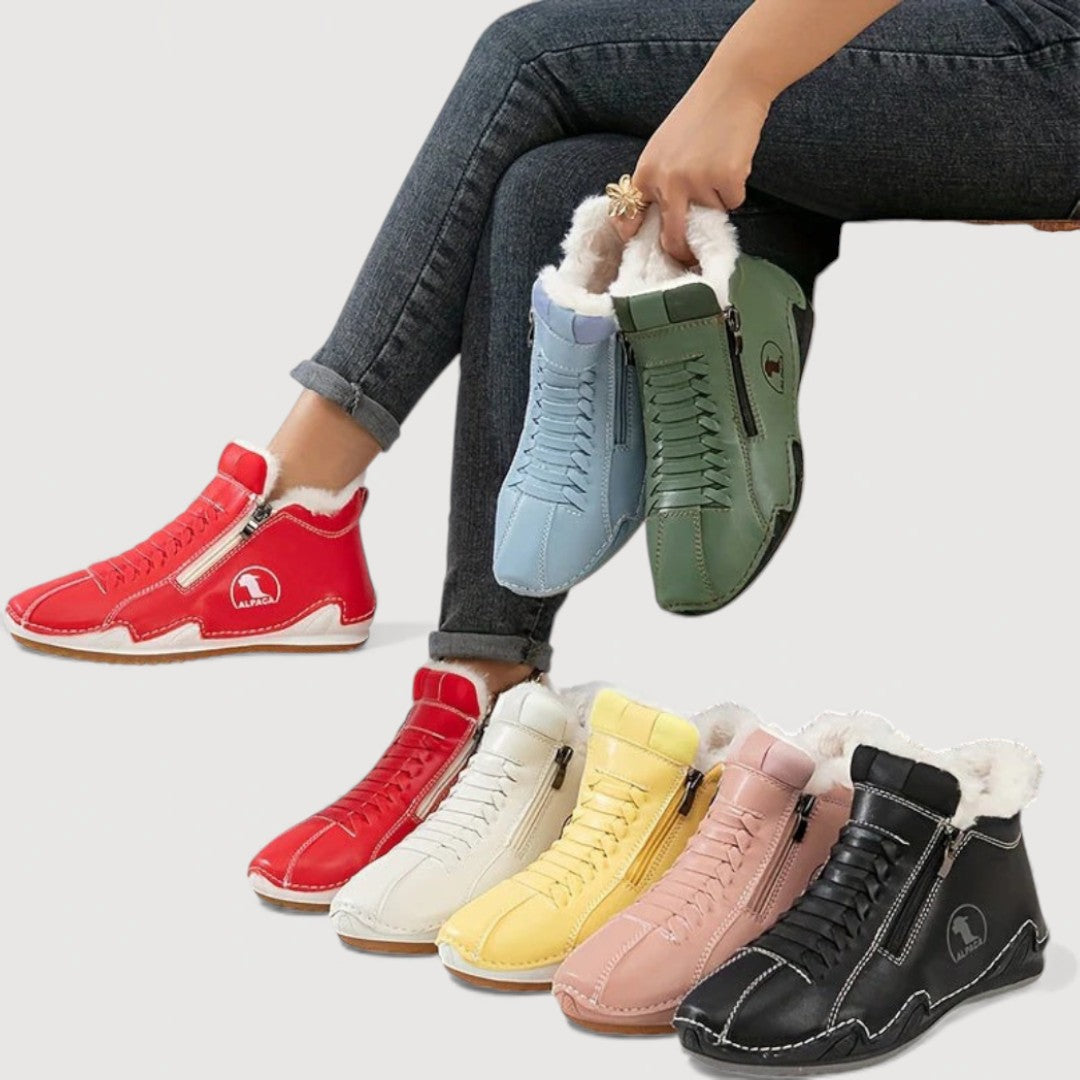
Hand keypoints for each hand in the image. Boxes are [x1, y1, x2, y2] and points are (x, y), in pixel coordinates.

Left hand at [614, 78, 770, 262]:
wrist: (732, 85)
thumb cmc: (699, 115)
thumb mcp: (664, 147)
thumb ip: (659, 181)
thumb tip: (663, 222)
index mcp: (646, 172)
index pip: (631, 217)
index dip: (637, 238)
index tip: (646, 252)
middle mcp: (668, 181)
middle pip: (672, 237)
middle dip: (681, 253)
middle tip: (688, 259)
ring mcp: (697, 181)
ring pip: (710, 215)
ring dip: (718, 199)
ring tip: (718, 163)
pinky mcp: (726, 179)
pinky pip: (733, 203)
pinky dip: (736, 188)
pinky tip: (733, 161)